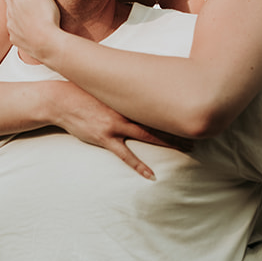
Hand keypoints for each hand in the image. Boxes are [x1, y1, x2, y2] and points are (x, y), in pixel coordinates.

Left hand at [0, 0, 61, 62]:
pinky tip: (23, 23)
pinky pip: (14, 26)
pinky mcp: (15, 36)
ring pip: (9, 9)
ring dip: (12, 3)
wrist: (46, 44)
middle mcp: (9, 9)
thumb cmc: (45, 15)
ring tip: (18, 0)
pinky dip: (17, 21)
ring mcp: (11, 24)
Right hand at [49, 82, 189, 180]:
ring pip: (149, 135)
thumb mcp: (107, 86)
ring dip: (170, 142)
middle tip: (201, 132)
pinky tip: (151, 175)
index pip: (159, 101)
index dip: (177, 107)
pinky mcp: (104, 138)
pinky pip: (125, 155)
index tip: (193, 110)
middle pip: (160, 119)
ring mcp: (115, 125)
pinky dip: (139, 165)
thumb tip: (144, 87)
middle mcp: (126, 110)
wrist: (60, 100)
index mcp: (127, 95)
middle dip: (180, 126)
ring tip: (189, 149)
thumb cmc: (83, 91)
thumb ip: (124, 88)